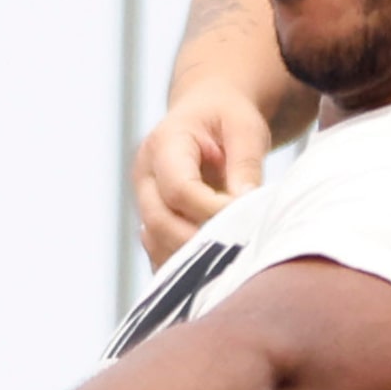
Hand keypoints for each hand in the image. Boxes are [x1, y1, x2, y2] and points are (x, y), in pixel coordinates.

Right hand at [132, 79, 272, 268]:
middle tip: (242, 250)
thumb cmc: (228, 118)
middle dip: (201, 241)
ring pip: (156, 244)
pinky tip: (215, 273)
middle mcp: (145, 176)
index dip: (211, 210)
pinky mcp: (152, 223)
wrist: (206, 116)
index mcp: (163, 144)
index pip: (178, 188)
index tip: (247, 217)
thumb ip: (245, 165)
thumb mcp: (245, 129)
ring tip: (232, 263)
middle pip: (160, 222)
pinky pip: (160, 256)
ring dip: (192, 260)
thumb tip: (246, 205)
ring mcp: (144, 202)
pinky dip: (185, 268)